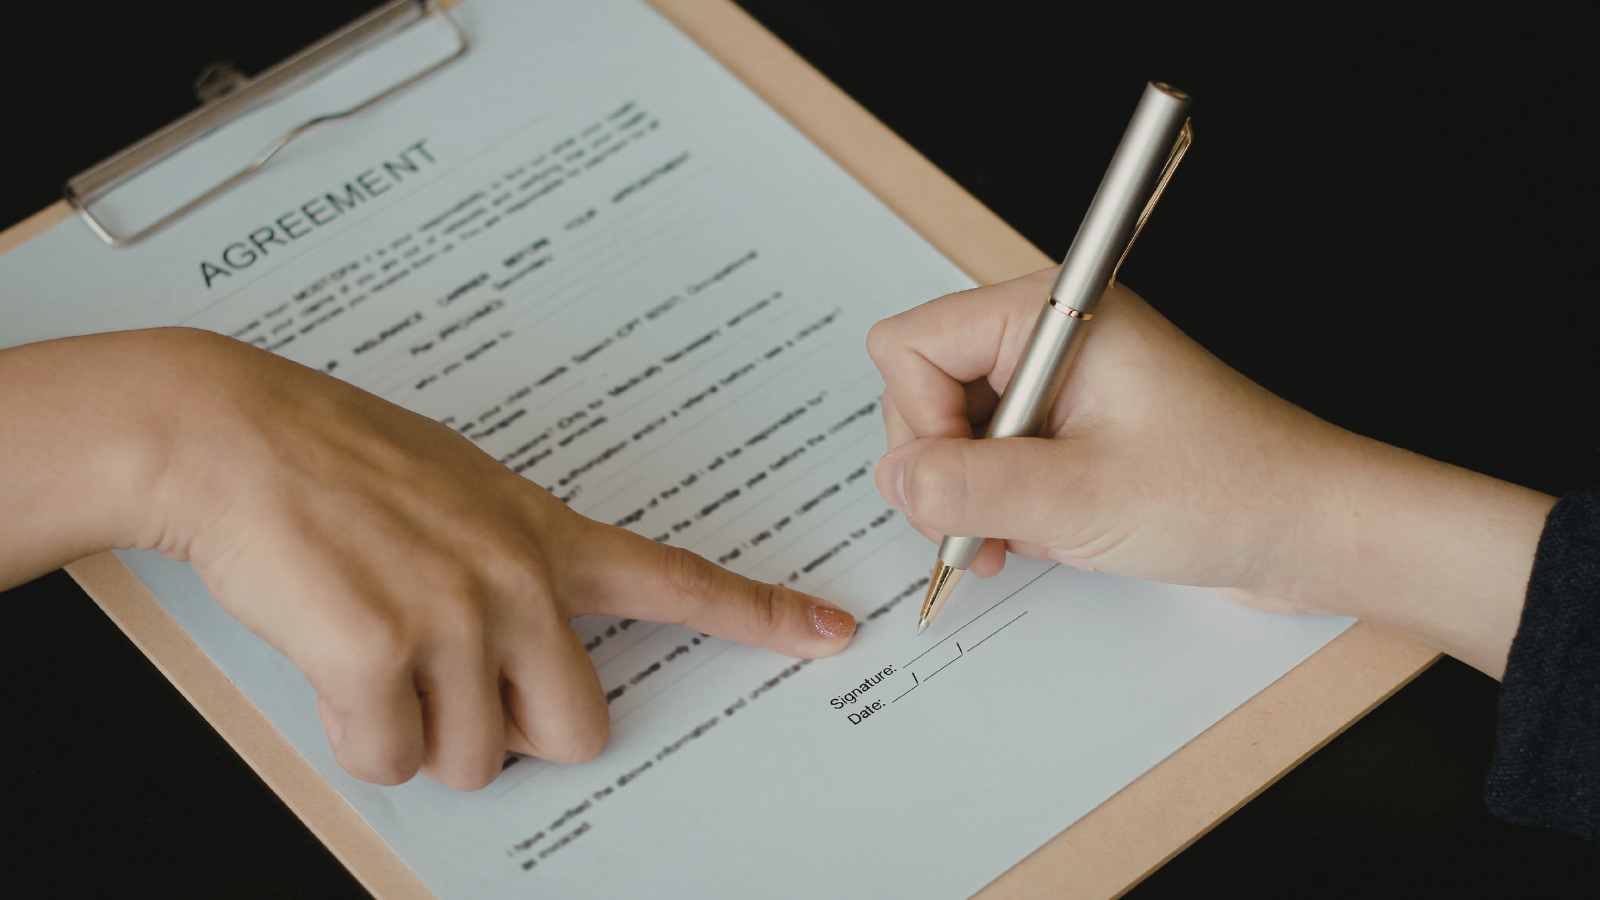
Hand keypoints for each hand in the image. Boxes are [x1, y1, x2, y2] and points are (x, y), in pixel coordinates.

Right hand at [0, 329, 854, 789]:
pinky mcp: (383, 653)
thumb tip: (512, 652)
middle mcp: (520, 580)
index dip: (760, 616)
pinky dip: (353, 732)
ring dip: (414, 729)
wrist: (231, 435)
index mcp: (545, 536)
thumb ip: (509, 562)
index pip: (677, 582)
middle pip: (575, 734)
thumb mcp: (457, 489)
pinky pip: (388, 757)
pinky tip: (329, 659)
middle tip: (451, 686)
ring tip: (369, 646)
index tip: (827, 633)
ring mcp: (457, 617)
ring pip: (469, 759)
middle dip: (511, 736)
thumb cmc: (332, 460)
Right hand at [866, 267, 1551, 677]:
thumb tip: (896, 479)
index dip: (917, 421)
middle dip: (938, 465)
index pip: (913, 344)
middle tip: (980, 523)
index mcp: (1054, 317)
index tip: (954, 482)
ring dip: (966, 494)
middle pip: (922, 388)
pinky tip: (1034, 536)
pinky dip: (995, 505)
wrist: (1309, 530)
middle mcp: (1049, 342)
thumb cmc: (1231, 493)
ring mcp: (1058, 387)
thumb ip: (970, 486)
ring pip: (951, 432)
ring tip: (1011, 538)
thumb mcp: (1082, 499)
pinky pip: (991, 460)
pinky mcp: (1068, 430)